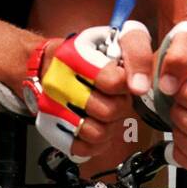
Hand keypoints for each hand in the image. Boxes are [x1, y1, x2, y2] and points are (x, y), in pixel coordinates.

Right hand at [24, 22, 148, 163]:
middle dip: (119, 105)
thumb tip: (140, 86)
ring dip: (108, 126)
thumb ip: (134, 53)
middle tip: (113, 96)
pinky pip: (81, 148)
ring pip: (97, 133)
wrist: (46, 64)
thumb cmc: (84, 54)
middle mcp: (59, 84)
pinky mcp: (49, 127)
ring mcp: (52, 108)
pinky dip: (93, 143)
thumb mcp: (111, 39)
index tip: (122, 80)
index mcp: (74, 57)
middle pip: (110, 111)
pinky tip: (93, 126)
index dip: (126, 84)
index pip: (115, 82)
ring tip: (104, 113)